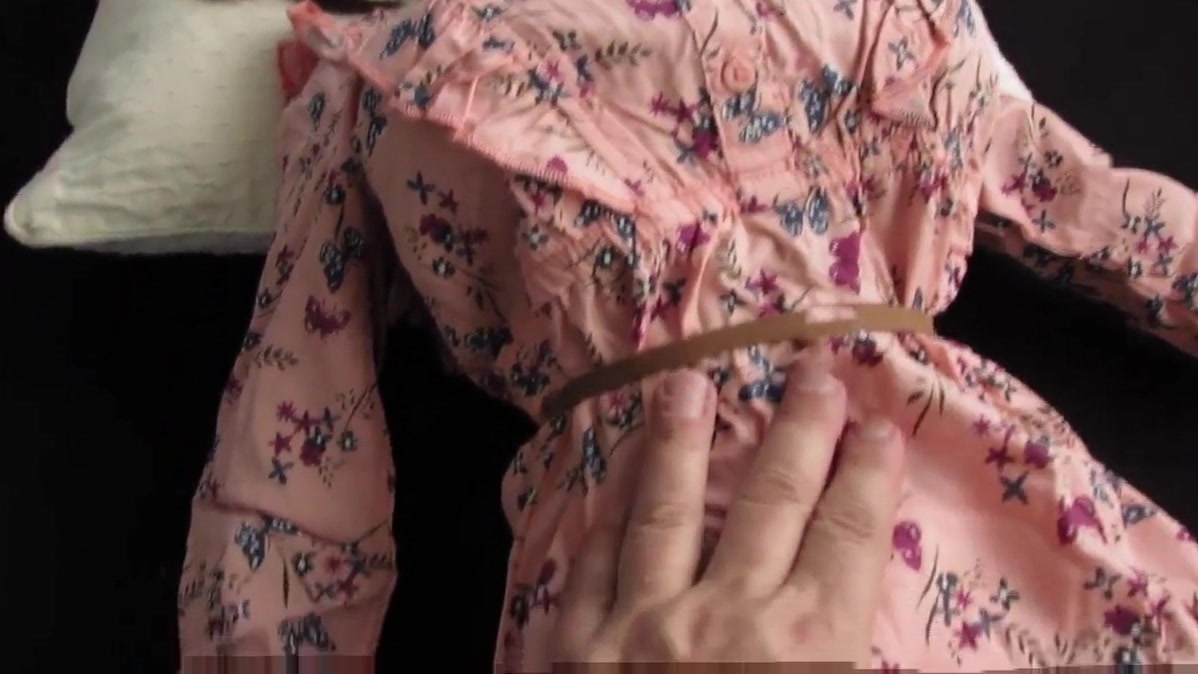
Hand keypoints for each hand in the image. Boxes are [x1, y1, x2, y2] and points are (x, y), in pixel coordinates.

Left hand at [552, 357, 904, 669]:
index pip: (849, 538)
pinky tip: (617, 465)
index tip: (879, 426)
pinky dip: (609, 506)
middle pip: (771, 502)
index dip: (870, 475)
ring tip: (687, 382)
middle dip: (798, 431)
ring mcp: (644, 623)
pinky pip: (596, 557)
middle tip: (812, 371)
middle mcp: (726, 616)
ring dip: (682, 441)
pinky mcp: (579, 644)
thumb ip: (845, 648)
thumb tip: (855, 598)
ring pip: (668, 509)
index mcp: (807, 645)